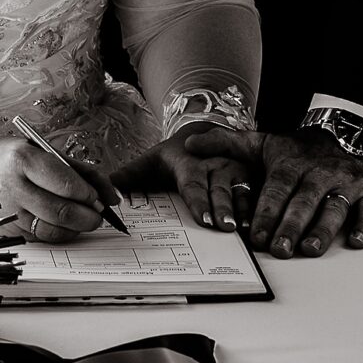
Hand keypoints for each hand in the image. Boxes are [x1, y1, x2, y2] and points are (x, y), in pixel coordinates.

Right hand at [0, 133, 118, 242]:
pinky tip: (59, 222)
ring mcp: (9, 212)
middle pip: (61, 213)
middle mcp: (14, 187)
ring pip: (53, 231)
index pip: (66, 185)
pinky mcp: (7, 230)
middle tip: (96, 214)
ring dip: (75, 229)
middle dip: (88, 217)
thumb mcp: (46, 151)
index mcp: (24, 160)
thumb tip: (112, 196)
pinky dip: (57, 232)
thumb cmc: (14, 156)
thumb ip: (81, 172)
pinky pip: (41, 237)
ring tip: (81, 218)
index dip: (88, 194)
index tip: (95, 196)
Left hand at [108, 123, 255, 230]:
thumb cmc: (172, 157)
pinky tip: (258, 223)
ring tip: (242, 228)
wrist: (201, 134)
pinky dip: (256, 209)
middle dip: (222, 209)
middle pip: (219, 190)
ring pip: (241, 192)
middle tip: (224, 227)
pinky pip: (255, 194)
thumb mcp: (147, 163)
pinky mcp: (251, 177)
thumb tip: (104, 191)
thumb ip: (126, 178)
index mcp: (189, 162)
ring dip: (242, 210)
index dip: (199, 203)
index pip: (193, 185)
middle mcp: (215, 164)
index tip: (203, 220)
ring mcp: (236, 170)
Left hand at [179, 127, 362, 257]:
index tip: (255, 235)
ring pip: (335, 206)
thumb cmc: (297, 152)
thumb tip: (190, 143)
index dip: (267, 212)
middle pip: (304, 200)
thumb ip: (226, 144)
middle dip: (291, 226)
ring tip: (310, 249)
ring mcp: (347, 182)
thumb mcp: (262, 143)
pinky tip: (355, 242)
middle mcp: (320, 172)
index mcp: (292, 163)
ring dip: (324, 228)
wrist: (346, 136)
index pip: (277, 189)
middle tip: (280, 250)